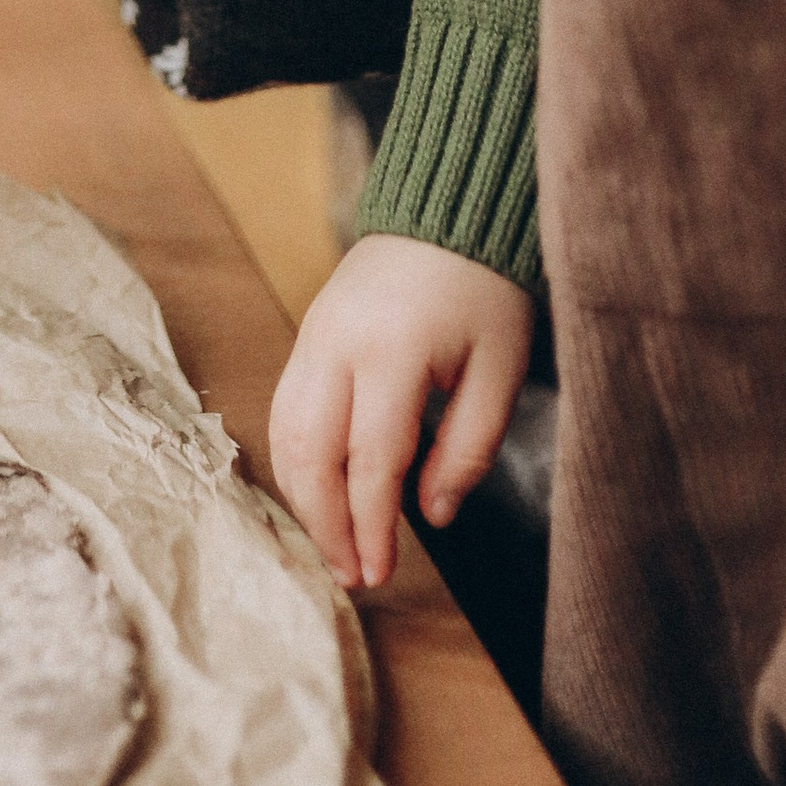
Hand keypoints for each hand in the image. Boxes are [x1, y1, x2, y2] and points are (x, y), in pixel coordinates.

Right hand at [269, 232, 534, 591]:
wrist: (447, 210)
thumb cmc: (483, 290)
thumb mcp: (500, 370)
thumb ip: (468, 448)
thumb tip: (431, 515)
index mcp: (392, 352)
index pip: (370, 461)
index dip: (371, 526)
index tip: (381, 573)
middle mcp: (337, 345)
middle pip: (311, 453)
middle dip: (326, 524)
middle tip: (352, 575)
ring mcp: (313, 336)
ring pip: (285, 433)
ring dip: (303, 497)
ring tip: (333, 544)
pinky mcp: (307, 334)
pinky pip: (284, 407)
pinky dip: (294, 458)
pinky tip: (317, 491)